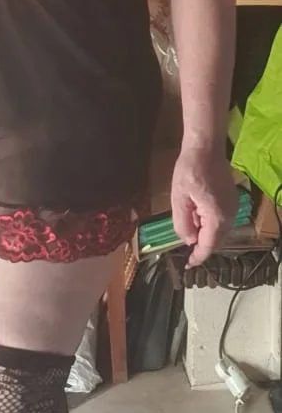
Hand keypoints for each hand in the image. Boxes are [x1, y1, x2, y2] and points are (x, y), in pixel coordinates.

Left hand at [171, 144, 236, 266]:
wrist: (206, 147)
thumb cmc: (189, 170)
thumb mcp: (179, 198)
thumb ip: (183, 223)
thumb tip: (189, 240)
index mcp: (217, 217)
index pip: (208, 245)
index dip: (198, 257)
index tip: (187, 265)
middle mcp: (229, 215)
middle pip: (217, 240)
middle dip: (202, 247)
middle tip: (186, 253)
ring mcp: (233, 207)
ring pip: (219, 231)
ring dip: (205, 235)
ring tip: (189, 232)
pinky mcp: (231, 200)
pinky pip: (222, 220)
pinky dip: (210, 225)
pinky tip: (196, 218)